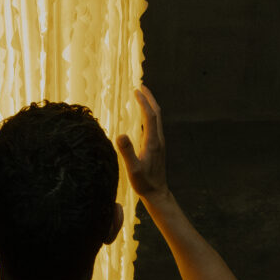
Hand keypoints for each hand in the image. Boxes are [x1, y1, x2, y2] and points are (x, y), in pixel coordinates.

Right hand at [116, 86, 169, 200]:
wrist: (157, 193)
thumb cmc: (144, 183)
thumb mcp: (133, 169)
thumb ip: (127, 151)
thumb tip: (120, 134)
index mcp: (152, 141)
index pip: (150, 116)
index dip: (144, 102)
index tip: (136, 90)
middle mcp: (158, 140)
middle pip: (157, 113)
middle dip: (149, 99)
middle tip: (141, 86)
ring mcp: (159, 143)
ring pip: (157, 119)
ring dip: (150, 106)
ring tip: (141, 98)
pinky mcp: (157, 147)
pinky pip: (154, 126)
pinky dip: (149, 116)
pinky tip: (143, 118)